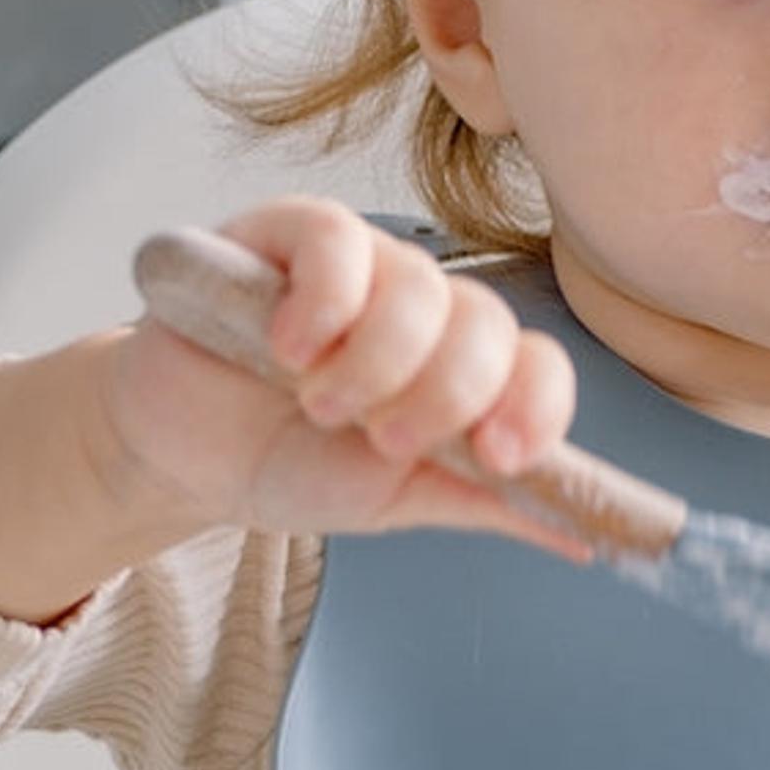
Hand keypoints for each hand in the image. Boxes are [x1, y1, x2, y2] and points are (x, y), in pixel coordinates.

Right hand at [100, 198, 578, 550]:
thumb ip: (482, 502)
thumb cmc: (289, 464)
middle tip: (386, 439)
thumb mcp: (394, 499)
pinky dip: (325, 300)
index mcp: (466, 372)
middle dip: (446, 394)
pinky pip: (338, 239)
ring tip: (319, 404)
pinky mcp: (292, 233)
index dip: (536, 408)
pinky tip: (289, 346)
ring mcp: (365, 266)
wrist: (183, 453)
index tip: (501, 457)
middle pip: (487, 324)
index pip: (539, 367)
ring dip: (376, 362)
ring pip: (419, 284)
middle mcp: (428, 310)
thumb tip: (587, 537)